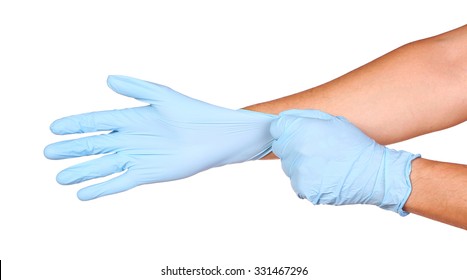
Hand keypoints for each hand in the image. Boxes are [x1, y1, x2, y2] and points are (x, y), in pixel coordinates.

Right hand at [44, 75, 274, 199]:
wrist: (217, 136)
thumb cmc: (192, 112)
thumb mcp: (162, 95)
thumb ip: (135, 88)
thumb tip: (107, 79)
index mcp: (131, 118)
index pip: (96, 122)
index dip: (75, 125)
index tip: (54, 128)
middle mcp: (130, 138)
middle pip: (94, 145)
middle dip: (72, 149)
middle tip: (48, 153)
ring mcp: (138, 157)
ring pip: (103, 165)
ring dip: (82, 171)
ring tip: (60, 178)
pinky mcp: (148, 174)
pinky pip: (120, 182)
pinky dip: (102, 188)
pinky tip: (84, 194)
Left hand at [270, 109, 419, 214]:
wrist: (374, 174)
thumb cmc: (355, 145)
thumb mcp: (332, 121)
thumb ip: (304, 117)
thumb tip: (283, 118)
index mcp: (302, 128)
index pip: (277, 128)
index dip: (287, 131)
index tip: (297, 135)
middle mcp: (296, 148)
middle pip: (280, 148)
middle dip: (293, 148)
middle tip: (316, 152)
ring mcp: (299, 170)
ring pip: (288, 168)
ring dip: (301, 167)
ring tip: (324, 165)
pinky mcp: (304, 188)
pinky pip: (297, 185)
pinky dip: (308, 183)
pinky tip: (325, 178)